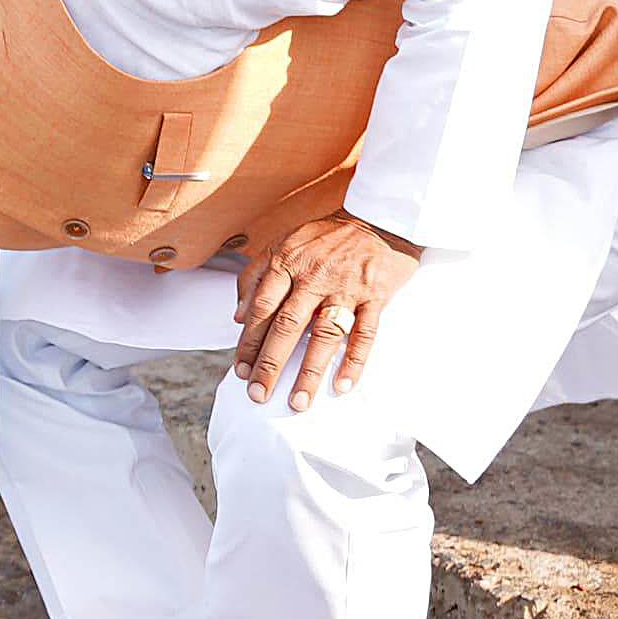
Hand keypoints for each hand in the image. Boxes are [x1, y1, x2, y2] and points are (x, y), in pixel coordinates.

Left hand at [233, 213, 422, 408]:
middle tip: (258, 393)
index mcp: (288, 262)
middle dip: (270, 364)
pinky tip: (342, 385)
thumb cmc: (328, 234)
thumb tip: (237, 316)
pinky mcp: (375, 296)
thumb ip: (256, 275)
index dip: (249, 342)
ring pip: (324, 335)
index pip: (262, 309)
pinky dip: (354, 361)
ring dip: (310, 372)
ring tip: (298, 401)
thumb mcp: (284, 242)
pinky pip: (365, 334)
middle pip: (287, 326)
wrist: (380, 217)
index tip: (240, 370)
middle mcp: (314, 276)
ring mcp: (346, 287)